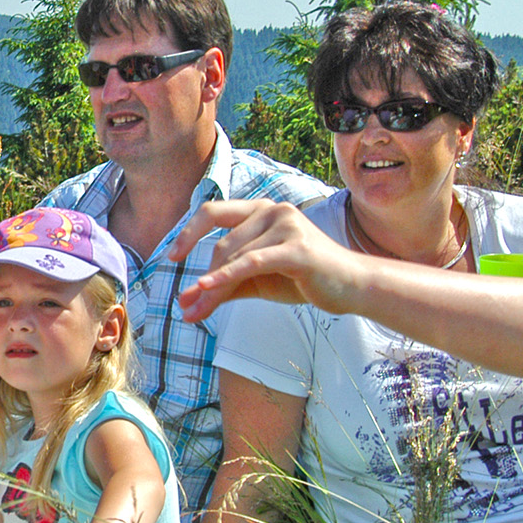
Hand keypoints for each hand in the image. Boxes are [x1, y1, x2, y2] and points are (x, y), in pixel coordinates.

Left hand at [167, 200, 357, 323]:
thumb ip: (222, 287)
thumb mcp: (256, 281)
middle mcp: (272, 210)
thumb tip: (184, 304)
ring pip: (234, 256)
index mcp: (260, 210)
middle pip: (223, 244)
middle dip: (202, 278)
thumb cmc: (303, 279)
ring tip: (195, 312)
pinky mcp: (297, 248)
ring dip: (211, 286)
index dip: (189, 232)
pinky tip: (206, 288)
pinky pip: (252, 261)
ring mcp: (286, 225)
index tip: (172, 257)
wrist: (350, 288)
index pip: (214, 212)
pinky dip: (226, 275)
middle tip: (186, 307)